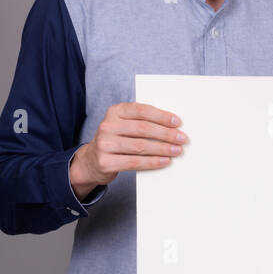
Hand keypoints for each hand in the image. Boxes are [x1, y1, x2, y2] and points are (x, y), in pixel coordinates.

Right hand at [71, 102, 186, 187]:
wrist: (91, 162)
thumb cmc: (115, 141)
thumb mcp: (122, 125)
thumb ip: (140, 121)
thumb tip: (172, 126)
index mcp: (114, 112)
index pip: (141, 111)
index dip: (161, 116)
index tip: (177, 122)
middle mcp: (107, 126)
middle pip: (143, 129)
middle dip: (166, 134)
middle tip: (182, 138)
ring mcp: (104, 144)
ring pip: (140, 146)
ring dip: (162, 149)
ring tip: (177, 150)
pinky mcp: (105, 162)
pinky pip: (134, 162)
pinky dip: (152, 162)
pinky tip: (165, 161)